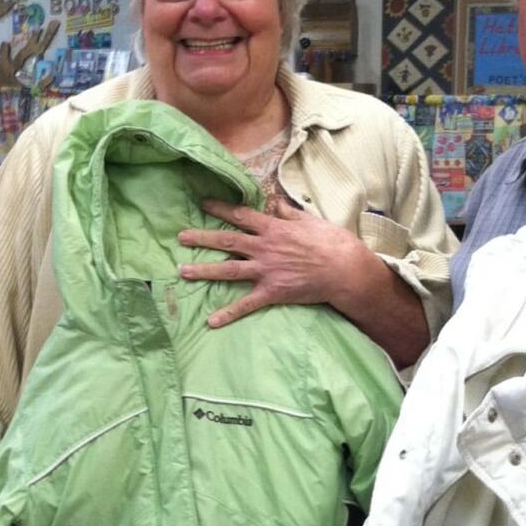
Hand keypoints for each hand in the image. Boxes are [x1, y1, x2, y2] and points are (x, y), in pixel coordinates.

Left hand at [177, 197, 368, 327]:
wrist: (346, 270)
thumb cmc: (333, 243)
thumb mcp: (311, 220)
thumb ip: (290, 213)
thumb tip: (276, 203)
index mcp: (274, 228)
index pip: (241, 215)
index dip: (220, 208)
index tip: (202, 203)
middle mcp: (264, 247)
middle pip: (227, 240)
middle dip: (202, 238)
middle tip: (180, 237)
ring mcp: (266, 270)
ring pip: (228, 269)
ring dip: (204, 270)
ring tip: (183, 272)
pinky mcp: (272, 292)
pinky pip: (246, 304)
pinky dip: (228, 314)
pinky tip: (211, 322)